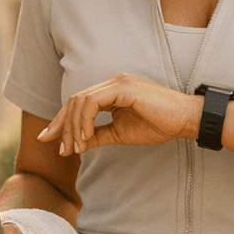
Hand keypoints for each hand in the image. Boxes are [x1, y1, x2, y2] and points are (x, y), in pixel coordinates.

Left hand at [37, 72, 201, 154]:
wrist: (185, 120)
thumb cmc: (159, 124)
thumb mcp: (121, 133)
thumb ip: (99, 135)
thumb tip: (78, 145)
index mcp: (112, 91)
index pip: (79, 104)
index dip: (62, 122)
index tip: (49, 140)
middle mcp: (112, 83)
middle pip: (75, 100)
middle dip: (62, 126)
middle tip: (61, 149)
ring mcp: (117, 83)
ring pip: (81, 101)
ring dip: (74, 127)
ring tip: (77, 148)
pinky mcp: (124, 88)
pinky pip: (93, 102)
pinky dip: (85, 120)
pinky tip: (87, 137)